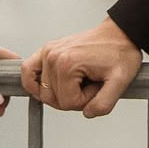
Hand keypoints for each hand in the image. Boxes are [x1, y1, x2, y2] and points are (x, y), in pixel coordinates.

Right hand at [19, 17, 144, 118]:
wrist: (119, 34)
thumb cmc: (120, 52)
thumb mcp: (119, 82)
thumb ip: (103, 104)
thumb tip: (87, 113)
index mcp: (68, 63)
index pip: (67, 102)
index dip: (84, 101)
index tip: (96, 88)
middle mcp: (53, 56)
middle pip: (52, 98)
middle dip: (72, 98)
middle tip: (89, 85)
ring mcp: (48, 52)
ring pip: (42, 90)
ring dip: (60, 91)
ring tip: (78, 82)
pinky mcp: (47, 50)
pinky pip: (28, 70)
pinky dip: (32, 82)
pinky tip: (45, 86)